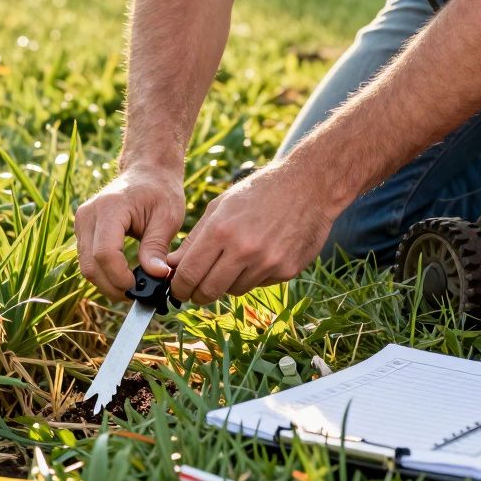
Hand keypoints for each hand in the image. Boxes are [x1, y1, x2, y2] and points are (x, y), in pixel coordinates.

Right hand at [74, 166, 184, 299]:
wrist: (147, 171)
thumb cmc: (160, 191)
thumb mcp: (167, 217)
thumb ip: (157, 247)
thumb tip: (156, 277)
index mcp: (109, 208)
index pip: (105, 253)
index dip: (120, 277)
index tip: (140, 288)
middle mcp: (88, 214)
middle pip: (90, 265)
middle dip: (112, 286)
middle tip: (137, 295)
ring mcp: (81, 221)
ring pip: (85, 266)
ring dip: (107, 283)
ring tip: (133, 287)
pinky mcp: (82, 229)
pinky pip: (87, 259)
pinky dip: (103, 273)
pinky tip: (123, 276)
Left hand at [167, 163, 336, 303]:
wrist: (309, 186)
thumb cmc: (258, 192)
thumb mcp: (219, 207)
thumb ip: (194, 239)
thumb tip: (172, 266)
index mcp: (221, 230)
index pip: (189, 274)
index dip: (179, 287)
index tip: (177, 289)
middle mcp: (244, 250)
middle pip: (209, 290)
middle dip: (197, 294)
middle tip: (196, 290)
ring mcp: (268, 262)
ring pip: (234, 290)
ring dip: (227, 282)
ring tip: (233, 261)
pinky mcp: (287, 270)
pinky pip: (259, 284)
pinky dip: (252, 276)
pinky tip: (259, 255)